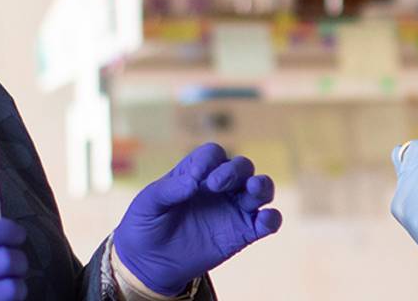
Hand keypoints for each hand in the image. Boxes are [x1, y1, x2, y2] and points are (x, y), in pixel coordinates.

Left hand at [112, 143, 282, 293]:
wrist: (150, 263)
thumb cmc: (146, 226)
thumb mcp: (147, 205)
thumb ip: (168, 190)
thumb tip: (193, 183)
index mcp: (197, 173)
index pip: (213, 155)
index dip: (208, 160)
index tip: (195, 175)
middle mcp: (220, 188)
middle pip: (241, 166)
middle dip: (234, 170)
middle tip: (215, 185)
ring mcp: (234, 209)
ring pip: (261, 189)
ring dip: (262, 186)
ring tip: (253, 189)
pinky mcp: (244, 233)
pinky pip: (268, 222)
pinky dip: (272, 218)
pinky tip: (264, 220)